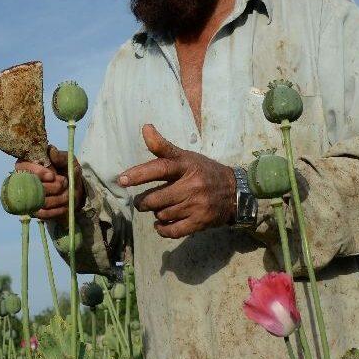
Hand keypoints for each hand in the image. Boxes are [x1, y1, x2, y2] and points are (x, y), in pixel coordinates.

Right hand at [15, 145, 84, 221]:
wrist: (76, 192)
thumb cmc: (68, 171)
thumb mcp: (68, 161)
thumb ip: (60, 156)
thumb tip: (52, 150)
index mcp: (28, 164)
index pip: (21, 166)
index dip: (36, 172)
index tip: (52, 175)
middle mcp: (24, 181)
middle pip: (30, 185)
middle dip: (51, 186)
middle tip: (64, 183)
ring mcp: (28, 197)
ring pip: (37, 201)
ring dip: (56, 198)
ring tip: (67, 193)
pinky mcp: (34, 210)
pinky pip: (41, 213)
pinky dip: (56, 210)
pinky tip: (64, 205)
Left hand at [117, 124, 235, 238]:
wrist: (236, 191)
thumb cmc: (203, 171)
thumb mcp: (186, 157)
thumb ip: (162, 147)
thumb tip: (145, 128)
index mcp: (186, 165)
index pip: (160, 168)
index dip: (140, 173)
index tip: (122, 179)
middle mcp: (192, 185)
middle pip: (156, 198)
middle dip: (143, 202)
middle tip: (140, 201)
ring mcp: (197, 205)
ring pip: (163, 214)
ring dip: (156, 213)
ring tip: (159, 208)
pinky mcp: (200, 221)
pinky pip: (173, 231)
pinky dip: (162, 229)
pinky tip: (160, 224)